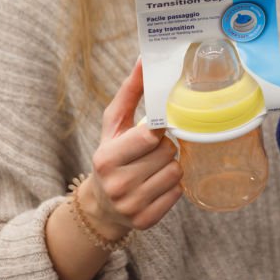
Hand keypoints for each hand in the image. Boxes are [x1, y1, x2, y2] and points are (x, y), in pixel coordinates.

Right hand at [82, 58, 183, 239]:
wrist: (101, 206)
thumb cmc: (112, 155)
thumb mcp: (114, 124)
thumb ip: (131, 91)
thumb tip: (145, 58)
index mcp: (106, 158)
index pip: (150, 137)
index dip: (158, 130)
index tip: (156, 129)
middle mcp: (117, 185)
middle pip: (167, 154)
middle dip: (165, 148)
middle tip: (152, 150)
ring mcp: (132, 206)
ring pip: (175, 172)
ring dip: (171, 165)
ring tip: (154, 166)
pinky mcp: (146, 221)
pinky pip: (178, 193)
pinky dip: (172, 186)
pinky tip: (156, 183)